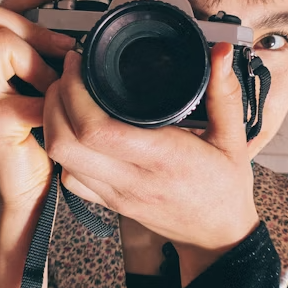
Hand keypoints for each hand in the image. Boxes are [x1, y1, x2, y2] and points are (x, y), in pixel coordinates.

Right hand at [0, 0, 79, 213]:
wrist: (34, 190)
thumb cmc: (42, 139)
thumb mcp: (48, 86)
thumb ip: (52, 57)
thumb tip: (82, 29)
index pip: (0, 10)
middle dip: (36, 26)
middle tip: (67, 48)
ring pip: (3, 44)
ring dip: (41, 62)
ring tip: (56, 87)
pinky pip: (27, 90)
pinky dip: (50, 100)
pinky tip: (55, 113)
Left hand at [43, 42, 260, 283]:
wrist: (218, 236)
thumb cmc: (226, 188)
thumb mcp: (234, 138)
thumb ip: (224, 92)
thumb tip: (219, 52)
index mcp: (163, 158)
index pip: (98, 129)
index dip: (75, 93)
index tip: (79, 65)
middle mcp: (133, 179)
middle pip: (65, 143)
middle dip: (55, 101)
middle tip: (66, 75)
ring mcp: (116, 194)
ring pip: (61, 160)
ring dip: (53, 123)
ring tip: (66, 95)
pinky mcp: (108, 203)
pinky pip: (69, 178)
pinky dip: (62, 150)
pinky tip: (74, 129)